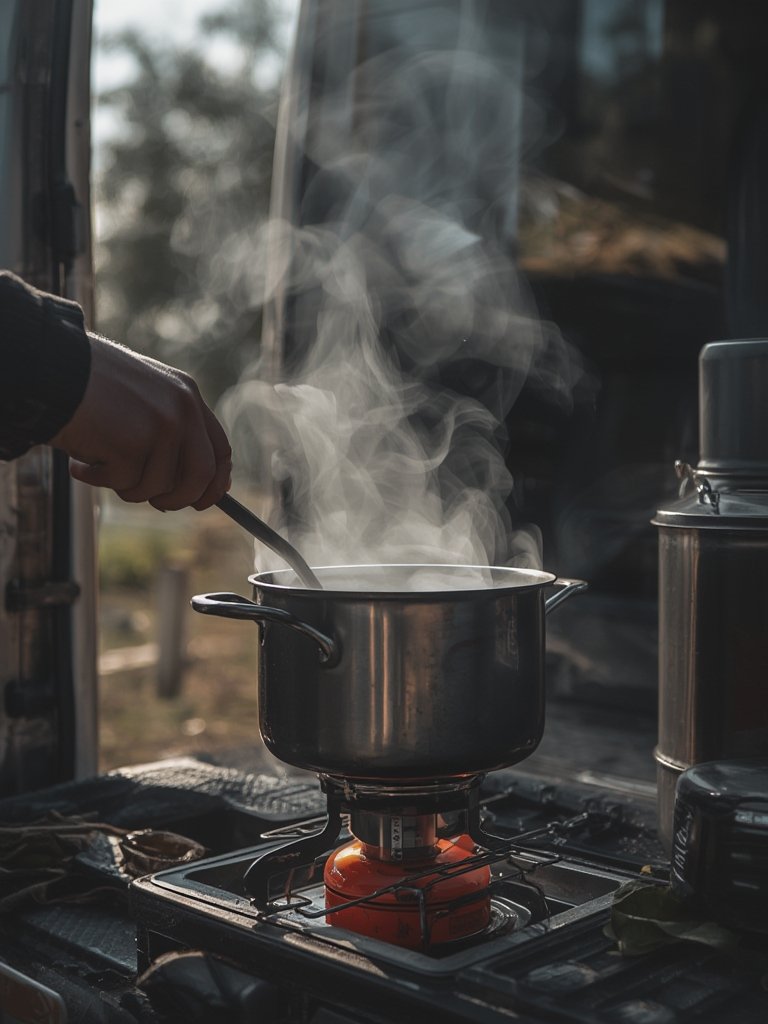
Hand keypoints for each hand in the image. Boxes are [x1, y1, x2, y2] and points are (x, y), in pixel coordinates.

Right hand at [51, 334, 231, 510]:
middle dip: (179, 499)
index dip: (215, 482)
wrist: (51, 369)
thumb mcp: (143, 400)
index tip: (201, 500)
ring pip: (158, 486)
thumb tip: (190, 487)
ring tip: (97, 463)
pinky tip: (79, 461)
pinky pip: (125, 483)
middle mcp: (182, 409)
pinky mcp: (134, 443)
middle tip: (157, 504)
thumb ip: (170, 432)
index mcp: (188, 395)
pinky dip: (98, 480)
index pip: (220, 450)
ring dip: (126, 486)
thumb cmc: (89, 387)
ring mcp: (161, 426)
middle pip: (201, 476)